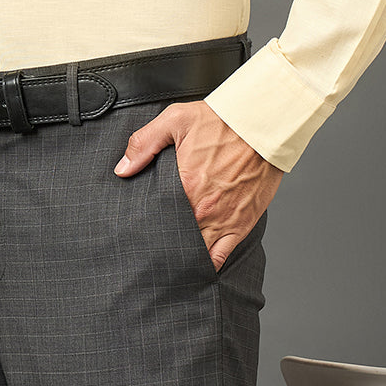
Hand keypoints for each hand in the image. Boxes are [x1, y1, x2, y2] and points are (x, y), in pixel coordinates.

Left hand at [114, 100, 283, 269]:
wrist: (263, 126)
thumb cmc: (222, 122)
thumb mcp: (176, 120)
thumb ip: (145, 143)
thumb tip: (122, 168)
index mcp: (185, 185)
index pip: (156, 217)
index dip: (144, 225)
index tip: (136, 227)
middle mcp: (203, 209)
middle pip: (174, 239)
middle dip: (161, 244)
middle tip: (149, 247)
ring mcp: (223, 220)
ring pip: (195, 252)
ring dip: (181, 257)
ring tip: (167, 260)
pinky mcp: (241, 225)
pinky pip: (220, 257)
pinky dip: (206, 264)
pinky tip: (195, 266)